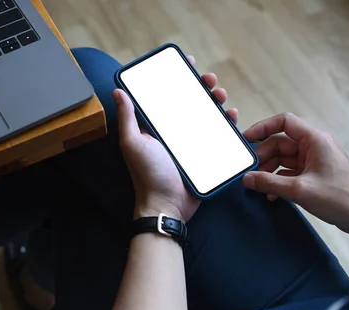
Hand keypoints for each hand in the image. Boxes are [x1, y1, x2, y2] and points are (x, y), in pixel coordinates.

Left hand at [114, 56, 236, 222]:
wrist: (168, 206)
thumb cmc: (147, 175)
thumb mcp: (133, 143)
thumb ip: (127, 118)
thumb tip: (117, 91)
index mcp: (156, 126)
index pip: (167, 96)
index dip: (177, 78)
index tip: (188, 64)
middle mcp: (173, 132)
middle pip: (190, 102)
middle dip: (201, 87)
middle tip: (210, 80)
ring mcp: (191, 143)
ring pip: (207, 115)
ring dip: (216, 101)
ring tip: (221, 95)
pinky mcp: (205, 155)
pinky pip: (218, 135)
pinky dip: (227, 123)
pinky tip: (231, 115)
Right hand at [241, 113, 348, 233]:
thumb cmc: (343, 197)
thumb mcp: (300, 190)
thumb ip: (270, 183)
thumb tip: (247, 179)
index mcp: (314, 139)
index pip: (283, 122)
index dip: (263, 127)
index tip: (246, 138)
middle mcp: (313, 146)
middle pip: (279, 142)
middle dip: (262, 157)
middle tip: (248, 171)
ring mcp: (313, 160)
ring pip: (282, 159)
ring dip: (268, 171)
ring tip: (257, 185)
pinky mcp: (313, 174)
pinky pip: (288, 172)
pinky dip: (277, 180)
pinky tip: (270, 194)